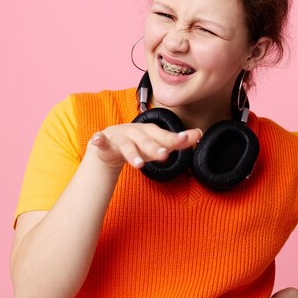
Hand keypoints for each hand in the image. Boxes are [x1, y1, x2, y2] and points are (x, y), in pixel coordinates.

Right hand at [85, 123, 202, 169]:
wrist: (110, 141)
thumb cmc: (139, 143)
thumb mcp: (159, 143)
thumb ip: (179, 140)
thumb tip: (200, 133)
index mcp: (150, 132)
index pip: (164, 136)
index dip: (175, 138)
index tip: (188, 139)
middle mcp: (136, 133)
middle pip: (146, 141)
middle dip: (155, 148)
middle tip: (165, 156)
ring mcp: (119, 137)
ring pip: (126, 146)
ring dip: (132, 154)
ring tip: (139, 165)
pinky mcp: (104, 144)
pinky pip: (100, 142)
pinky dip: (98, 140)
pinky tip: (97, 139)